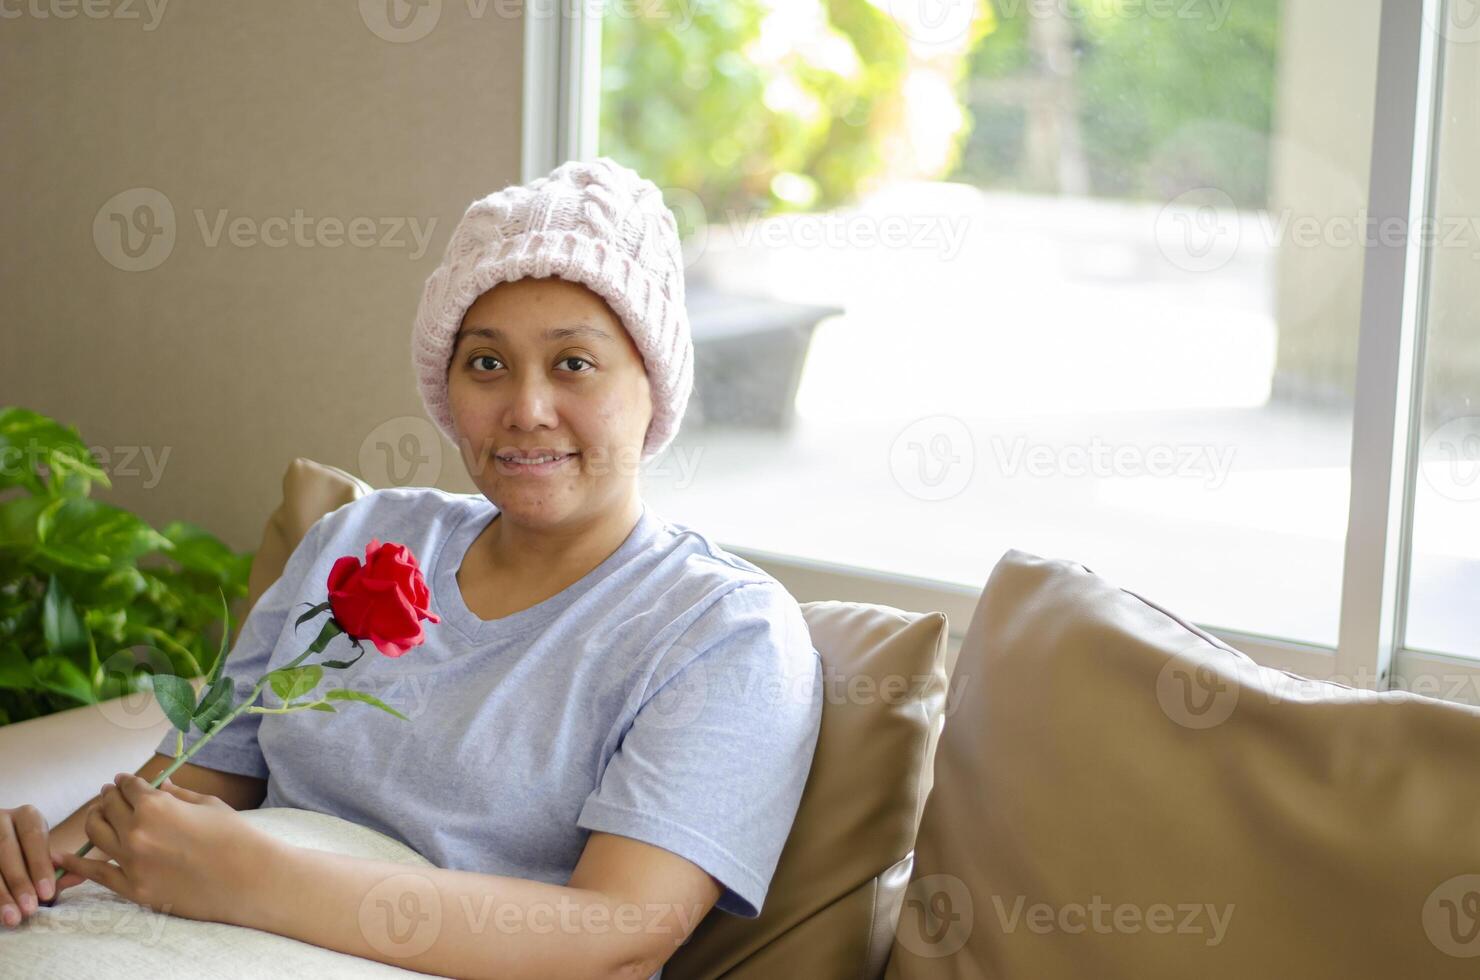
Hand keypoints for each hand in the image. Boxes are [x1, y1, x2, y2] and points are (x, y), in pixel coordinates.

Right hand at [0, 803, 77, 927]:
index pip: (33, 838)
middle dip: (19, 882)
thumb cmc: (26, 852)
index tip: (47, 893)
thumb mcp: (41, 853)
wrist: (0, 845)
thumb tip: (80, 876)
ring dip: (1, 894)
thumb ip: (60, 866)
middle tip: (29, 909)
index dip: (40, 866)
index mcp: (26, 816)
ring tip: (13, 918)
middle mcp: (1, 820)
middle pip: (7, 851)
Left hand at [53, 772, 268, 925]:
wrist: (248, 878)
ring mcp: (132, 862)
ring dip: (95, 819)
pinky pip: (95, 873)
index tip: (123, 781)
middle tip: (109, 795)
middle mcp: (137, 831)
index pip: (128, 787)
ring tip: (99, 815)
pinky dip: (75, 864)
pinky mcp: (133, 888)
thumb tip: (160, 786)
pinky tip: (62, 856)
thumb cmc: (235, 836)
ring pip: (96, 834)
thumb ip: (178, 795)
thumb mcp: (208, 805)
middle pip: (108, 807)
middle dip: (108, 797)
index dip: (125, 781)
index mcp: (156, 805)